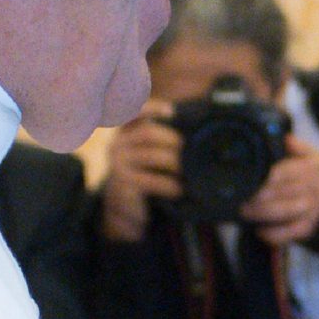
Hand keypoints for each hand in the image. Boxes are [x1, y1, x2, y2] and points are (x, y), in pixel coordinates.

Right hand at [100, 103, 181, 241]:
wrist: (125, 209)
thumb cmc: (144, 176)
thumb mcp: (150, 155)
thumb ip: (165, 140)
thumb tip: (200, 131)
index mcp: (125, 132)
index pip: (133, 111)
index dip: (152, 108)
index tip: (172, 112)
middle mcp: (117, 144)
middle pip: (148, 133)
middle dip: (173, 140)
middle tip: (191, 151)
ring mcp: (117, 165)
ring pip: (151, 155)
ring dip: (175, 163)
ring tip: (189, 172)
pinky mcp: (122, 185)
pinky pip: (150, 180)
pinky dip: (169, 184)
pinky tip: (179, 190)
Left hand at [238, 136, 318, 246]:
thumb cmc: (309, 176)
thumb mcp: (309, 155)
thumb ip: (296, 146)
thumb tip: (286, 138)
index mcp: (313, 166)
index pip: (285, 170)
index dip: (264, 175)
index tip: (248, 177)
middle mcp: (315, 188)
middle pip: (281, 191)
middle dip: (256, 195)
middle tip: (239, 196)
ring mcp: (313, 209)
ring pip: (283, 211)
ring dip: (260, 212)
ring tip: (243, 210)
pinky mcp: (309, 228)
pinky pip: (289, 233)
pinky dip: (272, 233)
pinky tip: (259, 230)